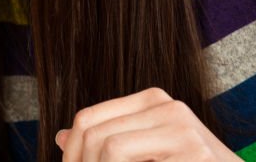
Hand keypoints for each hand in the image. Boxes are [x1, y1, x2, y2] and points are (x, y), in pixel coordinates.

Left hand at [56, 88, 237, 160]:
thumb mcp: (146, 154)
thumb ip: (109, 141)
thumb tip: (59, 137)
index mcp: (152, 101)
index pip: (88, 119)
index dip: (70, 153)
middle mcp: (167, 106)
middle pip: (94, 134)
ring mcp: (183, 129)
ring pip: (110, 150)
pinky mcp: (196, 153)